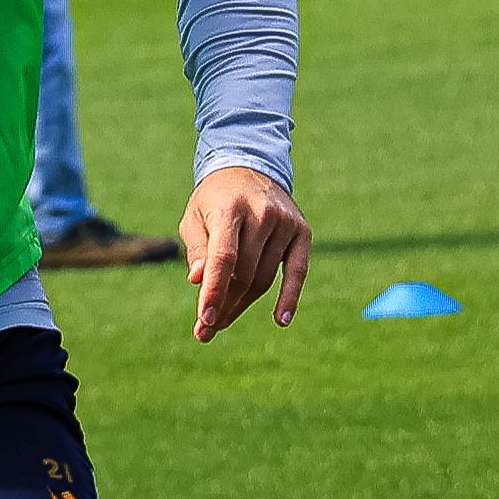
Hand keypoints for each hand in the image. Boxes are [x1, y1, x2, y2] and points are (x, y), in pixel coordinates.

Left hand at [177, 162, 311, 343]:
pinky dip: (289, 297)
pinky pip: (297, 272)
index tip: (204, 320)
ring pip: (264, 278)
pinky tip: (281, 320)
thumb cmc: (216, 201)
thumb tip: (198, 279)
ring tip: (222, 320)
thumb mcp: (195, 217)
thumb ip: (197, 248)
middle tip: (206, 330)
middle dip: (223, 305)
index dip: (214, 291)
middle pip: (243, 274)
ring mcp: (285, 222)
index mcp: (230, 208)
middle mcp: (262, 213)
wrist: (250, 169)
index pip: (223, 257)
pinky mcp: (302, 231)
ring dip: (242, 304)